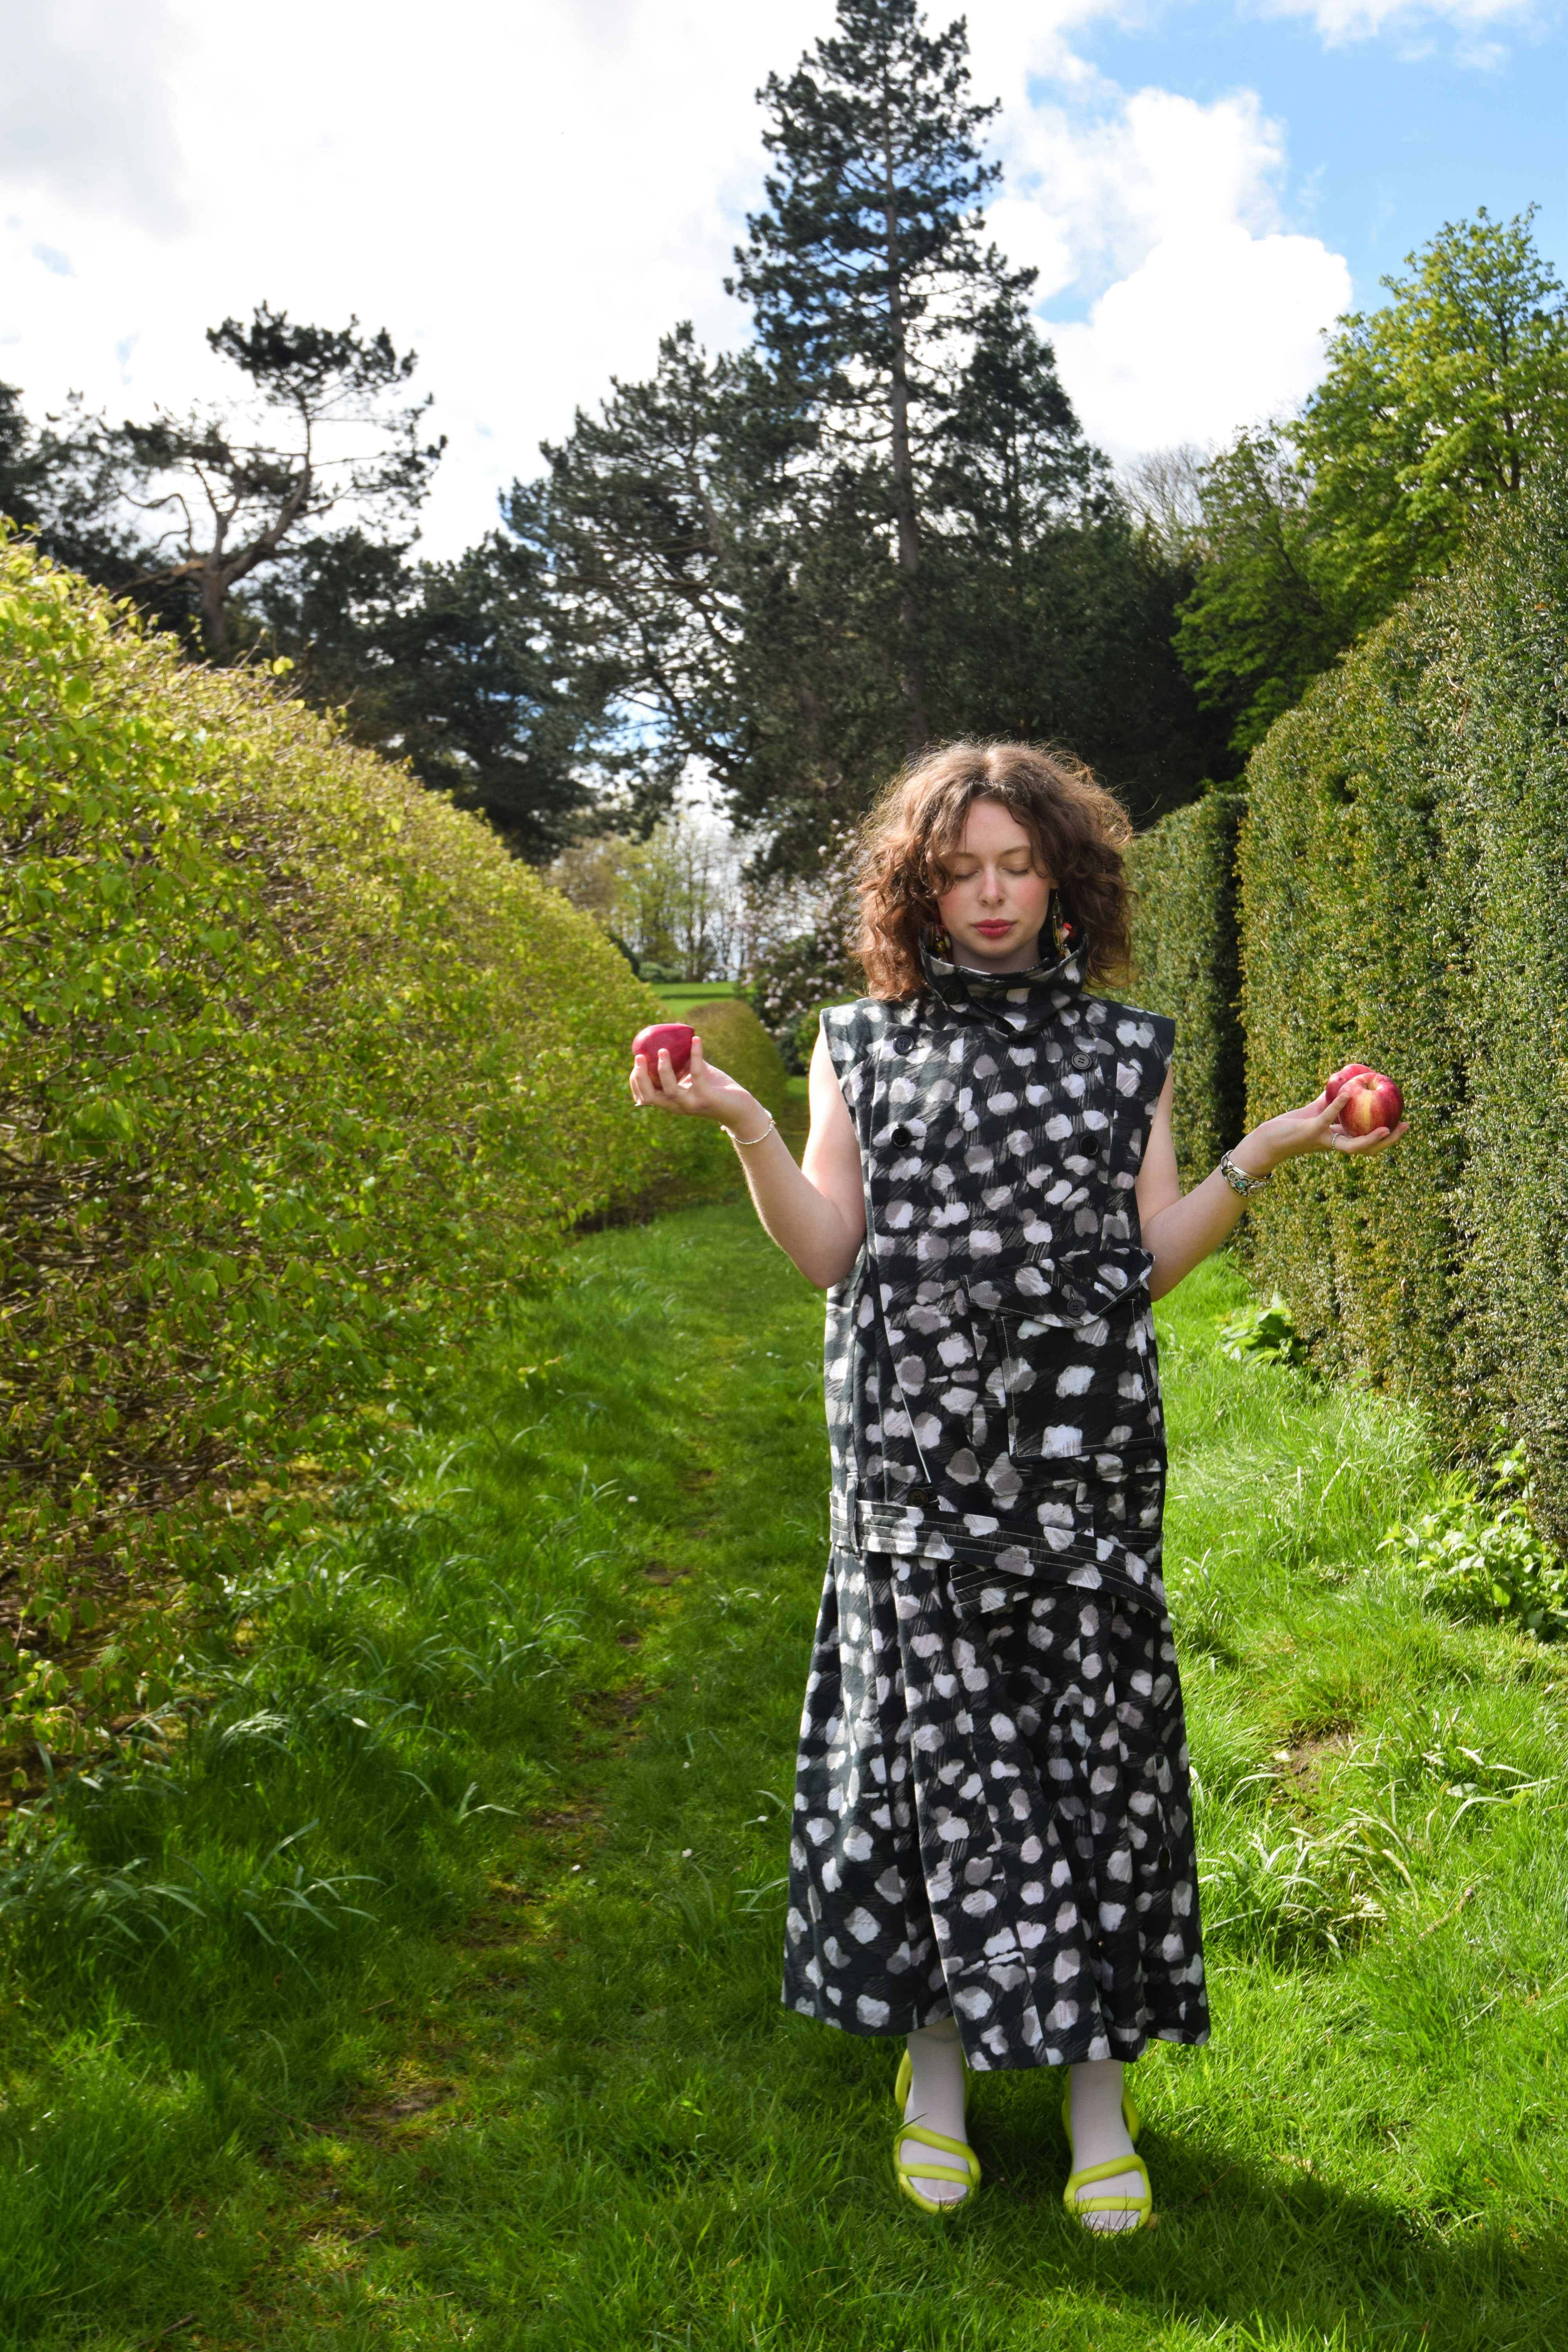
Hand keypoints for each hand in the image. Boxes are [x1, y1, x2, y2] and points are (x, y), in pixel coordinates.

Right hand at [628, 1032, 757, 1129]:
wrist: (740, 1108)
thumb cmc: (717, 1089)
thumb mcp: (695, 1075)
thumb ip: (683, 1063)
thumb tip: (674, 1039)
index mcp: (671, 1102)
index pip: (645, 1096)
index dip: (635, 1080)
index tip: (637, 1060)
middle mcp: (678, 1106)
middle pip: (650, 1096)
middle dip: (641, 1077)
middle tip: (640, 1056)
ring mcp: (692, 1103)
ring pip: (670, 1089)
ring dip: (664, 1069)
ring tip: (663, 1050)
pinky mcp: (707, 1098)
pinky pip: (697, 1074)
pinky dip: (696, 1055)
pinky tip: (697, 1040)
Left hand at [1236, 1087, 1410, 1175]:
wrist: (1268, 1138)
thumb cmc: (1291, 1127)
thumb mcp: (1315, 1113)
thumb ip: (1331, 1102)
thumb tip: (1346, 1084)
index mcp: (1338, 1141)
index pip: (1367, 1142)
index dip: (1387, 1136)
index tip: (1403, 1125)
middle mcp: (1334, 1145)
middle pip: (1367, 1149)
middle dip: (1388, 1141)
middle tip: (1405, 1126)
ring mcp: (1323, 1140)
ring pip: (1352, 1146)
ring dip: (1371, 1139)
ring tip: (1387, 1128)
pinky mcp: (1310, 1130)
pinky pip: (1327, 1117)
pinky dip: (1338, 1105)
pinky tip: (1348, 1092)